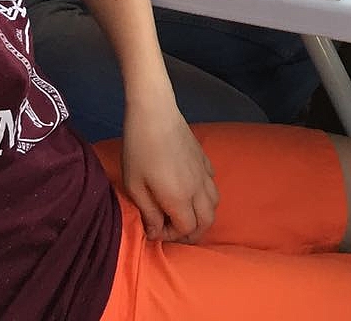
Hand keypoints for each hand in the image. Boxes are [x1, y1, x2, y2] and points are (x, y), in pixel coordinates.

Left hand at [120, 106, 217, 242]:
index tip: (154, 229)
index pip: (186, 229)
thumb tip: (156, 232)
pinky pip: (213, 183)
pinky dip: (206, 195)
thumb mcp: (135, 186)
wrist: (154, 113)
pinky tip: (190, 189)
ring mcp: (204, 172)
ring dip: (202, 215)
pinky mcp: (205, 157)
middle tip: (173, 230)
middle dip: (192, 233)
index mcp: (180, 198)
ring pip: (214, 203)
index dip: (171, 237)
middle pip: (207, 221)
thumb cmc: (139, 150)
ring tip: (184, 213)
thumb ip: (149, 213)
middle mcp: (198, 188)